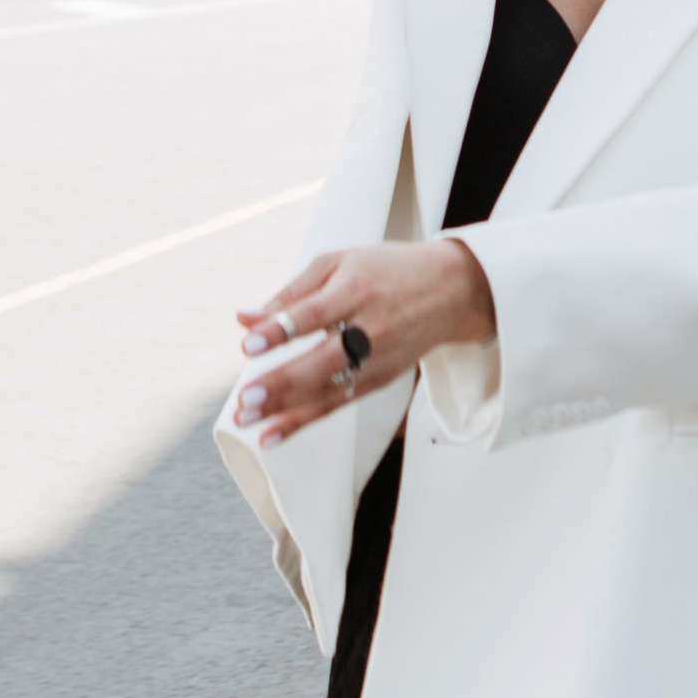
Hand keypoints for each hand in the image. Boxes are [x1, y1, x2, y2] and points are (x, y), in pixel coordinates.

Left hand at [231, 238, 495, 445]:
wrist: (453, 289)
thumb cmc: (387, 270)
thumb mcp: (339, 263)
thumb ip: (291, 292)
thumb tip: (244, 317)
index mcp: (356, 288)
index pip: (314, 313)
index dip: (282, 330)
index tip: (249, 344)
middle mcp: (371, 327)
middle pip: (323, 360)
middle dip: (282, 383)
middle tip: (245, 400)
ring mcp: (379, 358)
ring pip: (330, 390)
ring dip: (287, 411)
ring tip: (248, 422)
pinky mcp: (381, 379)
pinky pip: (339, 404)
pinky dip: (305, 421)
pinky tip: (274, 434)